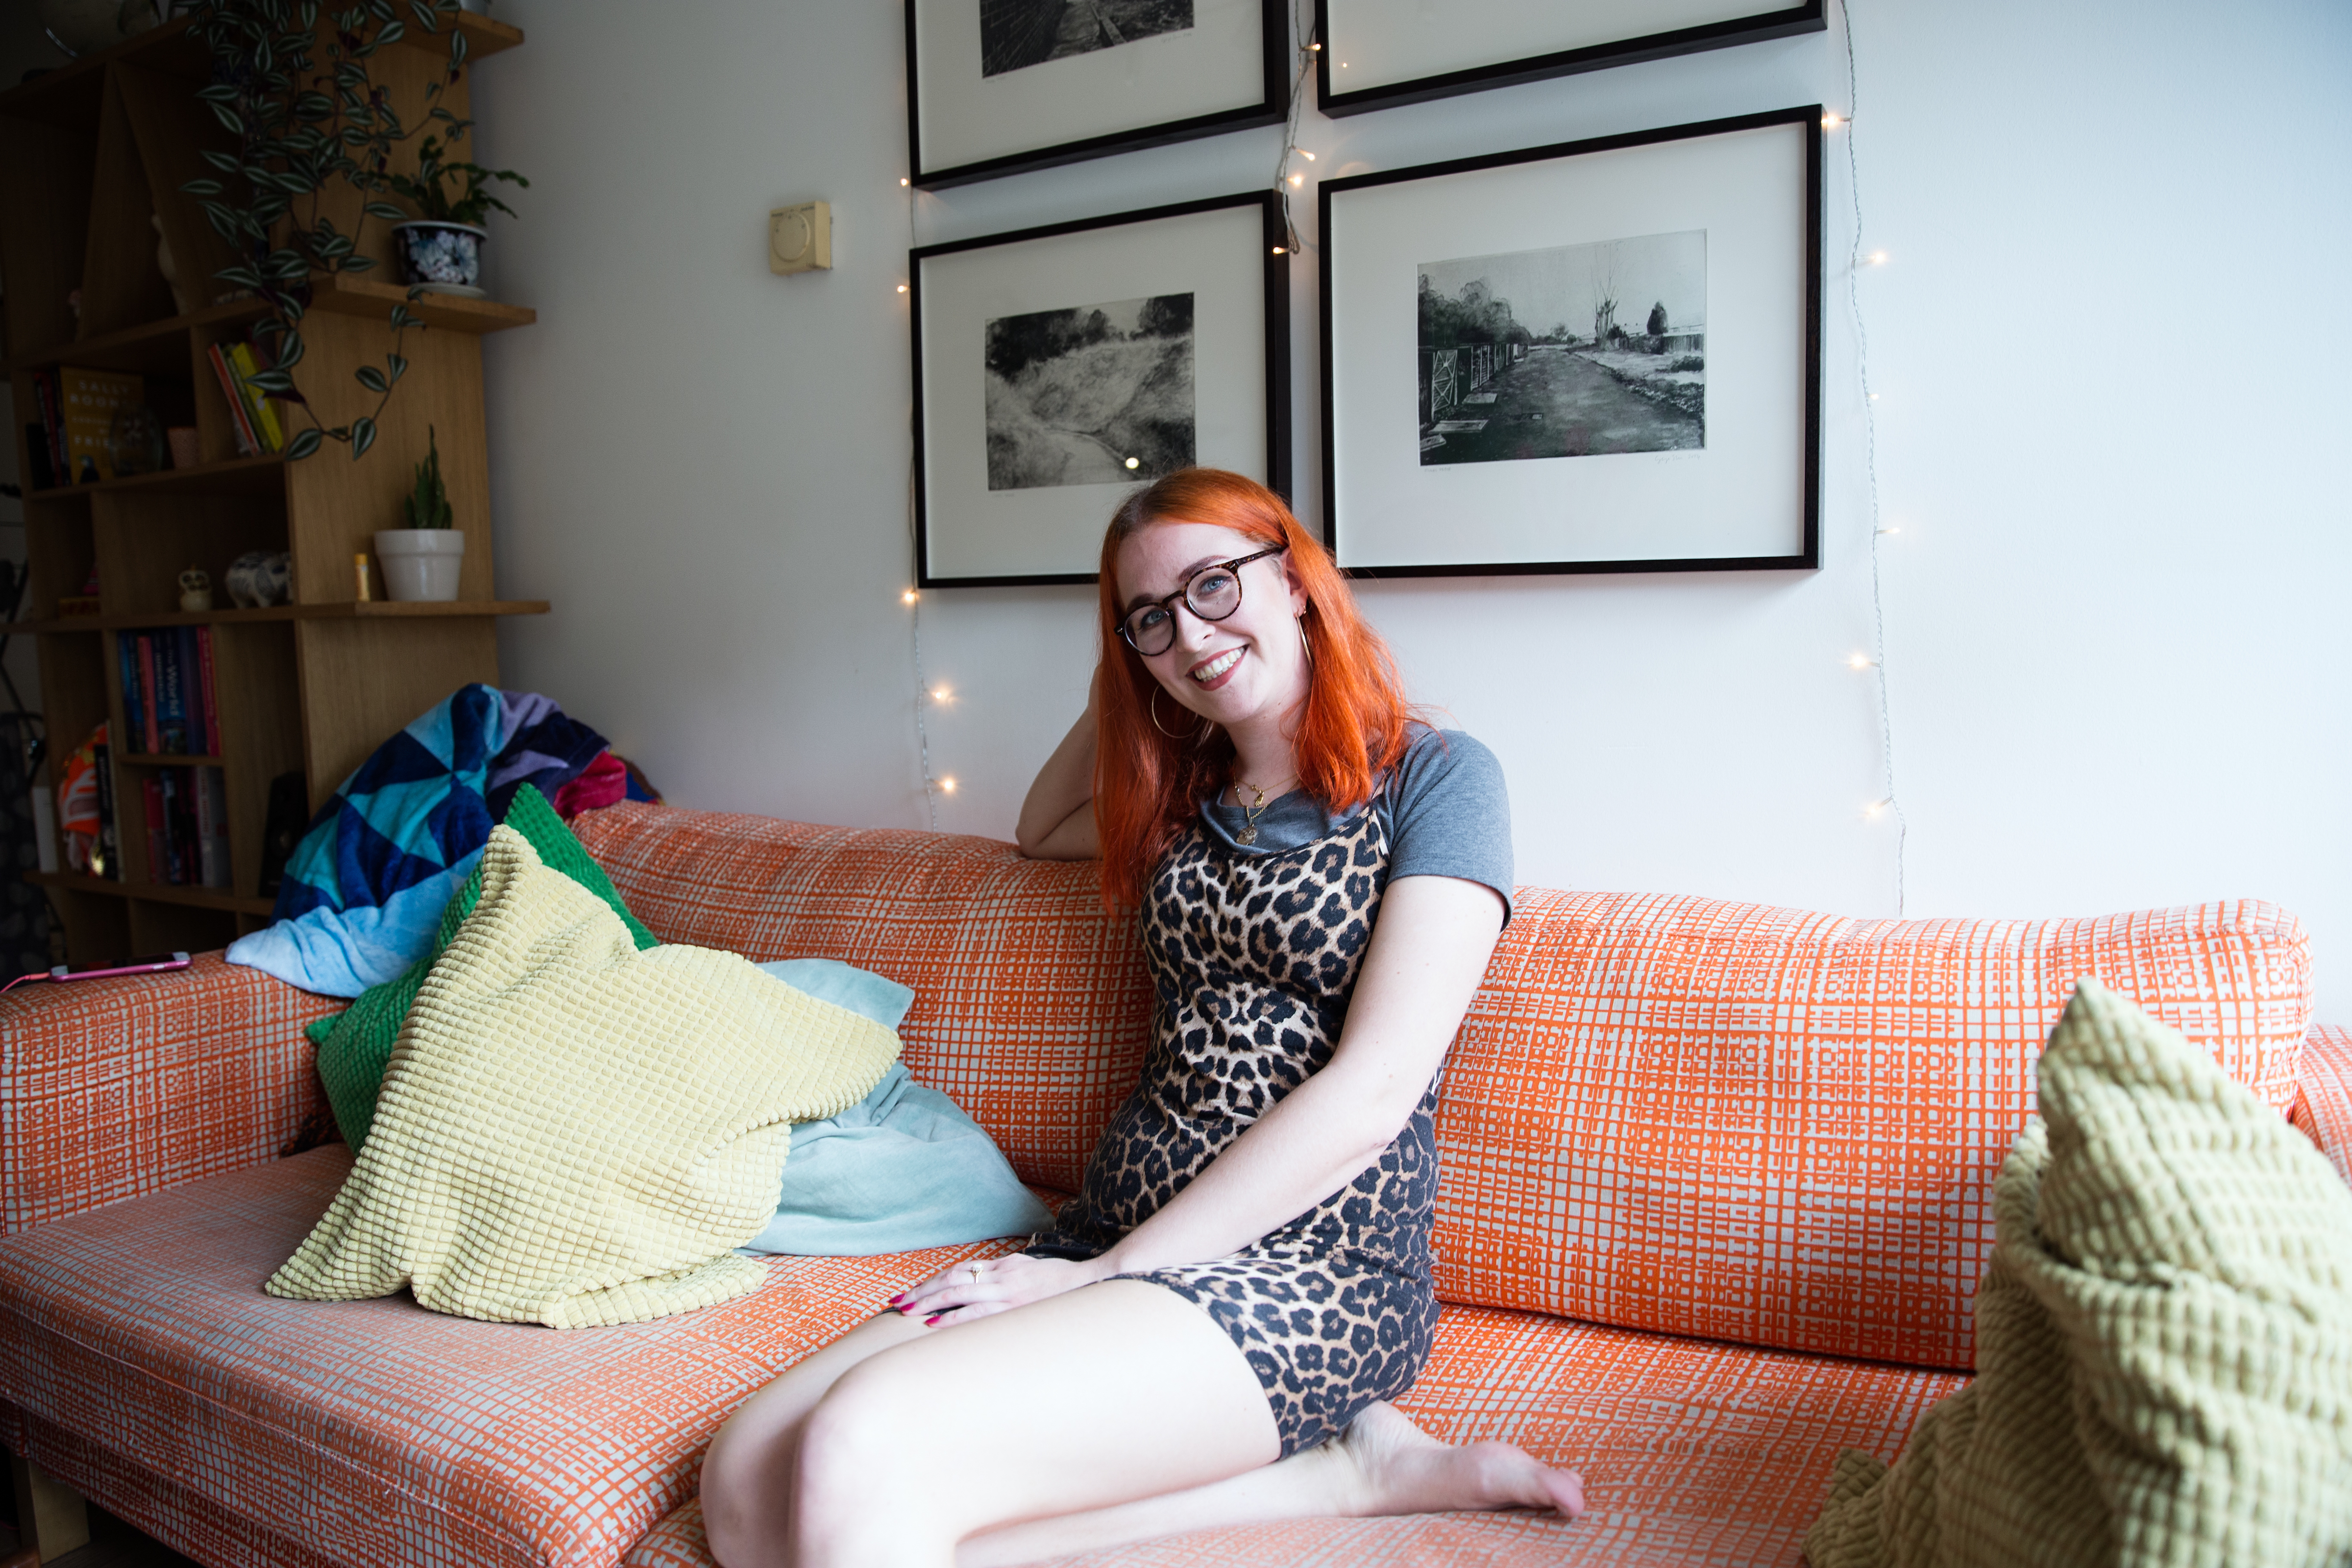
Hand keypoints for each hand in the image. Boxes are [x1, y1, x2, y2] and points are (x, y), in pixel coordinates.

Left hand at [887, 1251, 1110, 1327]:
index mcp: (1004, 1267)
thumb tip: (984, 1281)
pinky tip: (934, 1325)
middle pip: (951, 1281)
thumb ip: (1008, 1273)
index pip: (959, 1272)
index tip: (911, 1294)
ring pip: (958, 1294)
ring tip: (907, 1312)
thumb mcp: (1031, 1269)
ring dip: (929, 1303)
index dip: (932, 1283)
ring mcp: (1007, 1292)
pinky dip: (952, 1318)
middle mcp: (1001, 1276)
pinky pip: (976, 1314)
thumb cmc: (1064, 1283)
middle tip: (897, 1304)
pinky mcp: (1015, 1307)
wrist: (1094, 1284)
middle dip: (922, 1293)